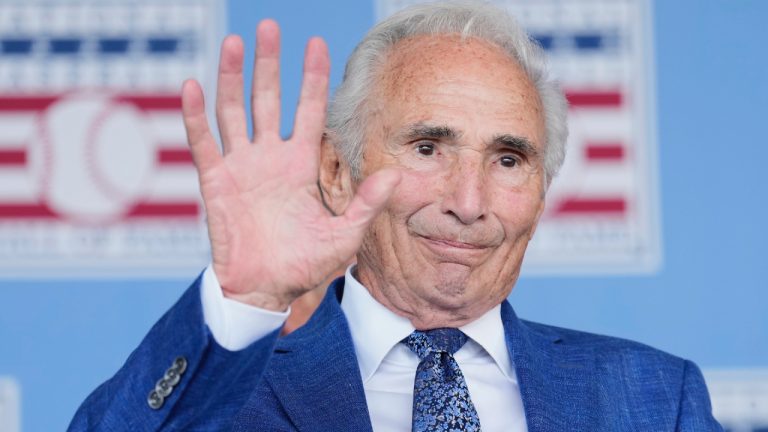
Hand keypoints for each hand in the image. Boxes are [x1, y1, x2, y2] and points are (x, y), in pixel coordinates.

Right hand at [181, 20, 399, 310]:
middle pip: (267, 99)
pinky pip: (204, 143)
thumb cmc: (305, 266)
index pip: (308, 111)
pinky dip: (195, 116)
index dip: (312, 79)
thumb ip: (366, 204)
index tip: (316, 44)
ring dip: (232, 78)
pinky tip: (193, 86)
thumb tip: (395, 175)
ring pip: (233, 111)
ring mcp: (241, 167)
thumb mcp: (345, 236)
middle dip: (269, 64)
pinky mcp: (216, 183)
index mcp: (300, 164)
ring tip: (235, 43)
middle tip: (269, 26)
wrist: (266, 290)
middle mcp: (270, 157)